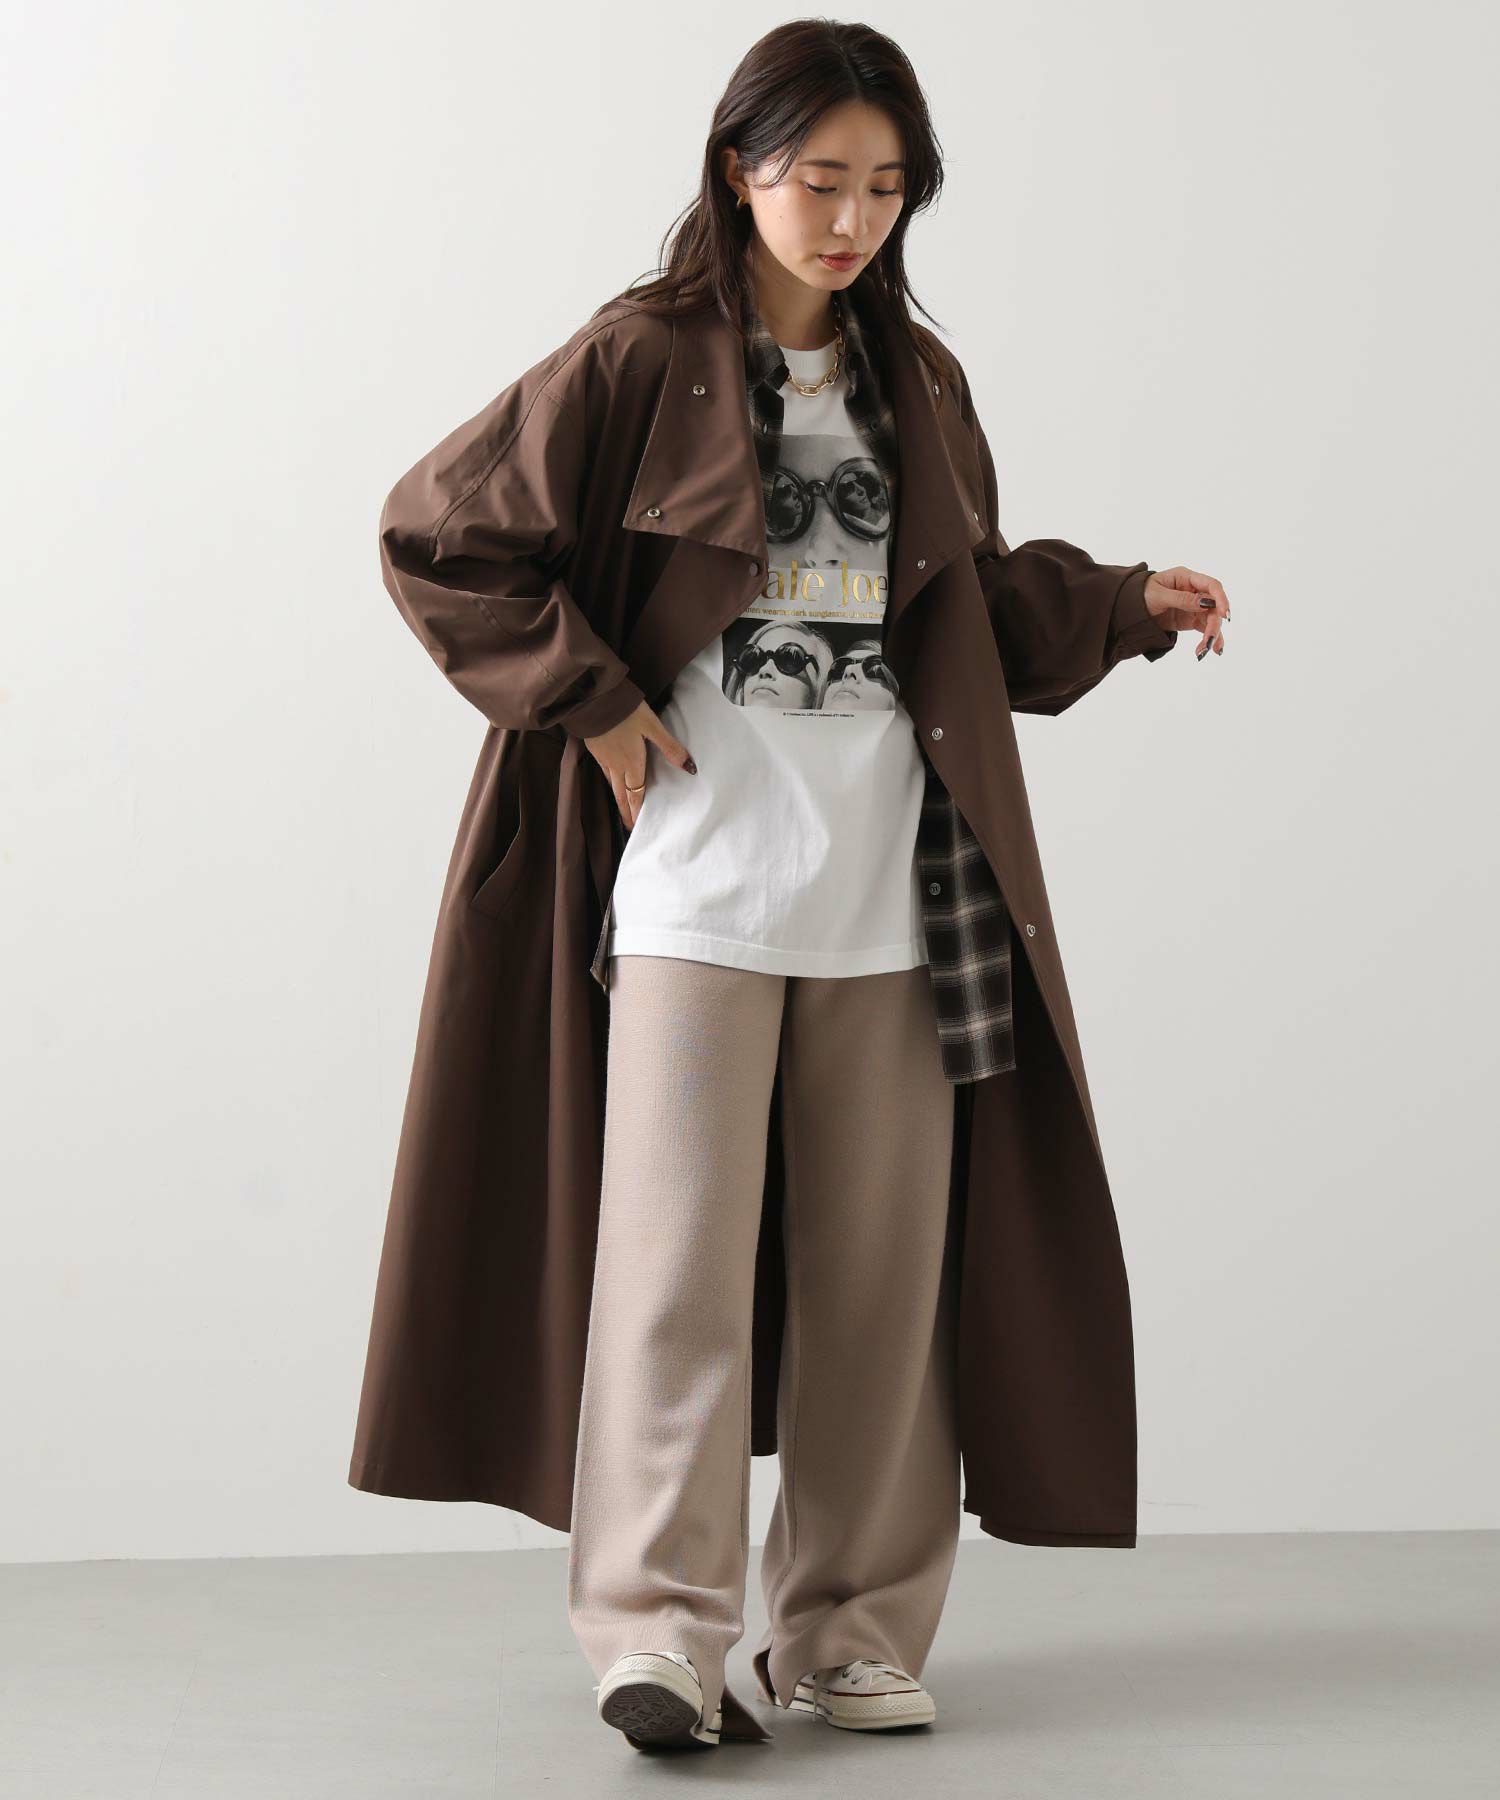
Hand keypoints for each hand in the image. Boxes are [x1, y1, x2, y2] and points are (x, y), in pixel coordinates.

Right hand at [584, 700, 696, 828]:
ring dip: (618, 799)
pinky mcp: (595, 749)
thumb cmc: (626, 711)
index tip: (637, 826)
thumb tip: (689, 768)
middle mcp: (616, 766)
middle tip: (629, 826)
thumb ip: (670, 747)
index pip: (636, 794)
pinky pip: (604, 772)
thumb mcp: (652, 726)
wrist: (594, 699)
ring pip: (612, 785)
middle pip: (621, 795)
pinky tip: (611, 780)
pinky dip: (610, 783)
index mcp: (632, 763)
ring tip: (622, 807)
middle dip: (626, 811)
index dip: (637, 811)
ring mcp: (603, 758)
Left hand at [1144, 566, 1230, 660]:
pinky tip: (1211, 650)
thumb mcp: (1158, 595)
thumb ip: (1182, 599)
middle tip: (1209, 641)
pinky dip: (1208, 639)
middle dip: (1214, 624)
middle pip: (1214, 606)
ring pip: (1211, 619)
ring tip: (1204, 651)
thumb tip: (1205, 602)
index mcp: (1186, 577)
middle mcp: (1194, 590)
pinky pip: (1204, 628)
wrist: (1128, 608)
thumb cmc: (1140, 594)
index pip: (1211, 585)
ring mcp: (1194, 606)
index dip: (1221, 599)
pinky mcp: (1191, 619)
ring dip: (1212, 635)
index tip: (1223, 615)